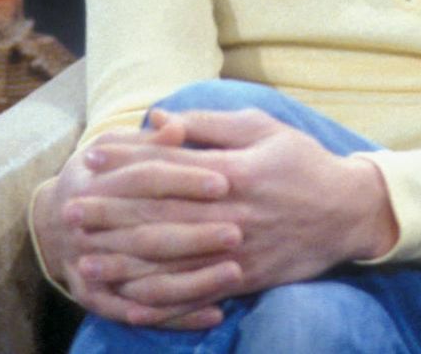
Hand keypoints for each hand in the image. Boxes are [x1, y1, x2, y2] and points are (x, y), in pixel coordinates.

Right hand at [36, 119, 238, 328]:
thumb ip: (150, 140)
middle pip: (147, 233)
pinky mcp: (96, 298)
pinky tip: (214, 312)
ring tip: (236, 274)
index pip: (145, 178)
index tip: (225, 181)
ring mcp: (89, 266)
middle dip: (194, 235)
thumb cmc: (102, 172)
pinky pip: (138, 312)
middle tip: (238, 233)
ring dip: (192, 281)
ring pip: (144, 279)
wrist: (54, 217)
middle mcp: (87, 228)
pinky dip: (175, 316)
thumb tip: (175, 126)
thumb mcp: (118, 147)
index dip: (185, 179)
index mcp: (95, 182)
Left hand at [100, 108, 396, 306]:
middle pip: (160, 216)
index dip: (125, 163)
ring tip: (86, 260)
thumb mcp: (263, 128)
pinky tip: (130, 299)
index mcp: (235, 172)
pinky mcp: (245, 278)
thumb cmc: (303, 162)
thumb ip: (210, 125)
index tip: (90, 160)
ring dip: (125, 261)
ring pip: (171, 260)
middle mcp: (231, 214)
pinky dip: (161, 300)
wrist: (350, 211)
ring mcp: (237, 251)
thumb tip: (161, 119)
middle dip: (111, 215)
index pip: (168, 167)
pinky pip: (196, 293)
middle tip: (71, 213)